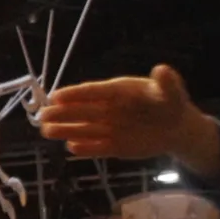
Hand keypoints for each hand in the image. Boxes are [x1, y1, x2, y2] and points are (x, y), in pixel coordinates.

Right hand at [39, 64, 219, 177]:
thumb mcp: (172, 92)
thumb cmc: (171, 104)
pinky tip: (71, 148)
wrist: (178, 129)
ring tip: (46, 131)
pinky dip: (86, 149)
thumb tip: (162, 69)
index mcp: (118, 91)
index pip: (94, 92)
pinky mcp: (114, 146)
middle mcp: (109, 109)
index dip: (75, 94)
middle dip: (62, 113)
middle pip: (82, 111)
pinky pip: (97, 147)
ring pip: (84, 129)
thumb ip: (166, 83)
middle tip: (41, 115)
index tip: (55, 96)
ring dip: (66, 130)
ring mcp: (110, 128)